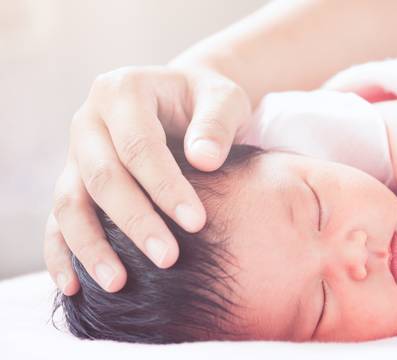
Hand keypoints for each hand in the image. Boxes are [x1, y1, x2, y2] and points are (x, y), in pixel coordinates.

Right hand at [44, 65, 250, 293]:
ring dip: (91, 246)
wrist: (185, 99)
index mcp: (122, 91)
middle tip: (168, 259)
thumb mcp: (223, 99)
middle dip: (135, 221)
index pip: (139, 145)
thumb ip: (217, 124)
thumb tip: (204, 159)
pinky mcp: (73, 182)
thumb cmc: (206, 100)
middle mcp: (89, 121)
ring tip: (118, 283)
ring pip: (70, 202)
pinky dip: (63, 253)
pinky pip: (57, 220)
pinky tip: (76, 287)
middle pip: (101, 177)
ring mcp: (75, 154)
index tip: (197, 223)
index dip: (166, 187)